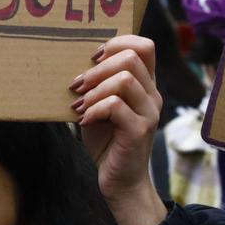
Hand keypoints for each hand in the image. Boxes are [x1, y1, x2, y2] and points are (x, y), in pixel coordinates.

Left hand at [73, 36, 165, 224]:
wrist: (119, 181)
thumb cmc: (106, 141)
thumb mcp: (99, 106)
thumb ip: (97, 84)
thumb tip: (72, 60)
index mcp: (145, 85)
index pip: (145, 46)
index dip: (118, 42)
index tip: (93, 57)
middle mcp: (152, 95)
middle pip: (132, 57)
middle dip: (98, 67)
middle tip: (77, 85)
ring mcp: (149, 113)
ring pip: (124, 79)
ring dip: (95, 89)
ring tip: (80, 105)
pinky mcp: (139, 131)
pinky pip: (116, 105)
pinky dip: (94, 109)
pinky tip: (84, 121)